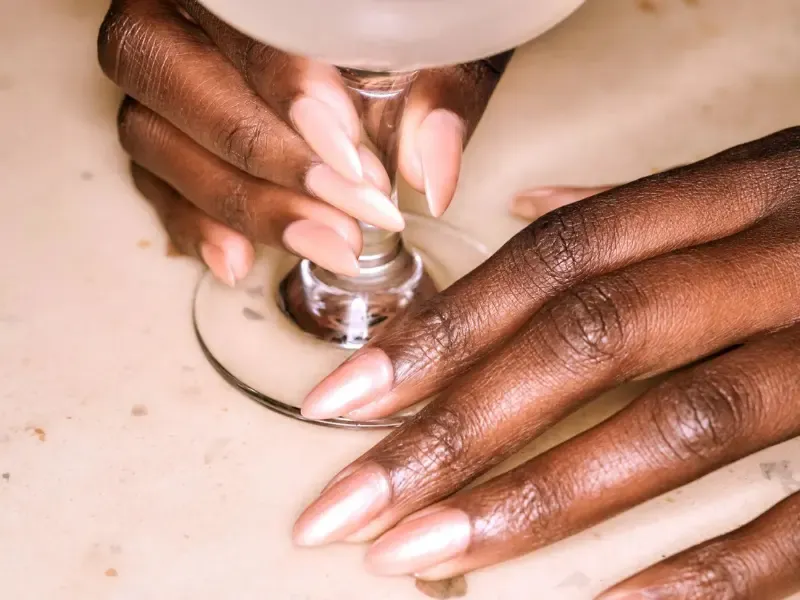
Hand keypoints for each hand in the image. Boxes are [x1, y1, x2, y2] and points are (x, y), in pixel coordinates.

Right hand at [97, 0, 504, 281]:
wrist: (348, 39)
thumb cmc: (390, 29)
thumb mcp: (430, 43)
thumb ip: (436, 91)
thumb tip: (431, 172)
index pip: (241, 23)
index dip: (290, 94)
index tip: (351, 157)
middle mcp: (168, 14)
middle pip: (175, 80)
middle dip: (274, 162)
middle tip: (352, 213)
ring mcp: (154, 78)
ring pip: (152, 139)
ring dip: (245, 204)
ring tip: (326, 243)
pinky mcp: (157, 132)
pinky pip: (151, 182)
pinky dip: (194, 225)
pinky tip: (242, 260)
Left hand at [294, 128, 799, 598]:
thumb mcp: (763, 180)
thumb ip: (643, 210)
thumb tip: (531, 208)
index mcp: (739, 191)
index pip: (550, 262)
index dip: (439, 329)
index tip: (342, 399)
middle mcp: (787, 254)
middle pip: (584, 341)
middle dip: (451, 429)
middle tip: (347, 505)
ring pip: (673, 426)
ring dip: (534, 504)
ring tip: (423, 560)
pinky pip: (799, 516)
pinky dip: (701, 576)